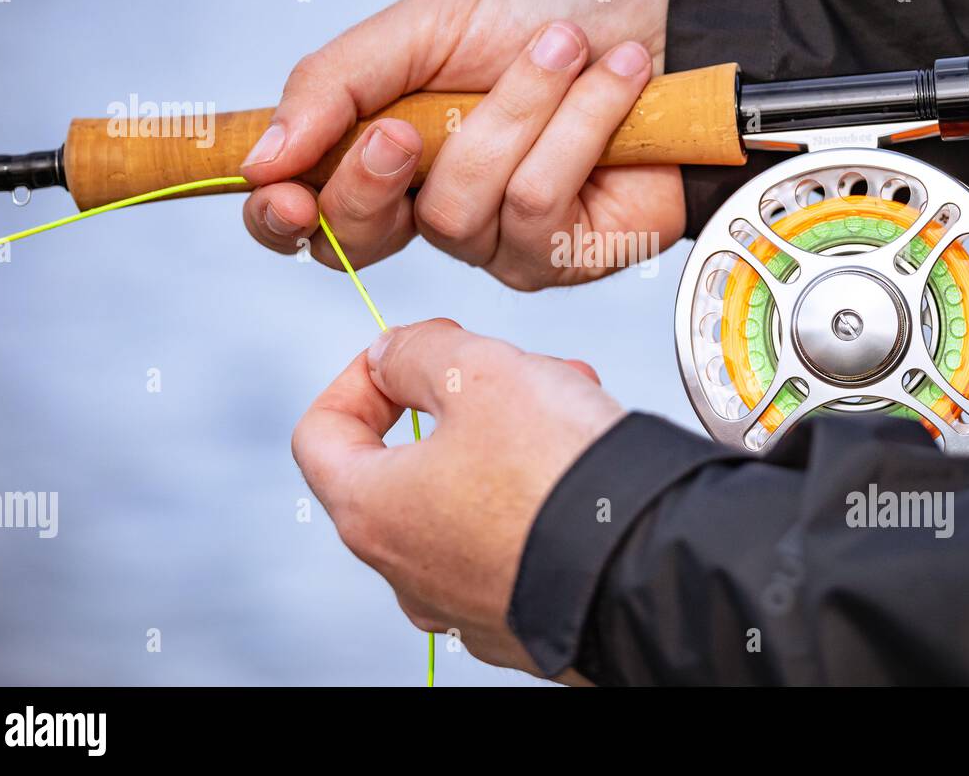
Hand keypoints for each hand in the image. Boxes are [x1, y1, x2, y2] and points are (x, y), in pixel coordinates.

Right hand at [242, 0, 683, 289]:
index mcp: (386, 146)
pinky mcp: (560, 256)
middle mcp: (431, 203)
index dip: (278, 214)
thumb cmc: (554, 9)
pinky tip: (614, 84)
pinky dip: (573, 131)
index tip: (280, 189)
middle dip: (374, 182)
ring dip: (512, 116)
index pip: (306, 209)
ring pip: (456, 214)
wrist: (672, 18)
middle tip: (405, 129)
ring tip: (563, 50)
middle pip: (358, 240)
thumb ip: (336, 85)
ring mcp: (495, 239)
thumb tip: (260, 158)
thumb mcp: (427, 22)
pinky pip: (535, 208)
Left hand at [291, 318, 623, 676]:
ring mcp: (464, 603)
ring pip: (465, 497)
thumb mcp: (479, 370)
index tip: (409, 353)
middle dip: (458, 398)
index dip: (360, 376)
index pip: (321, 433)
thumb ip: (416, 351)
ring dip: (505, 438)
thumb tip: (392, 355)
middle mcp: (407, 571)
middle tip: (511, 365)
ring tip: (565, 398)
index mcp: (372, 512)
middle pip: (404, 462)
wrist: (647, 565)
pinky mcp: (522, 617)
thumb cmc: (558, 475)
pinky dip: (535, 493)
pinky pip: (512, 541)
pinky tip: (582, 461)